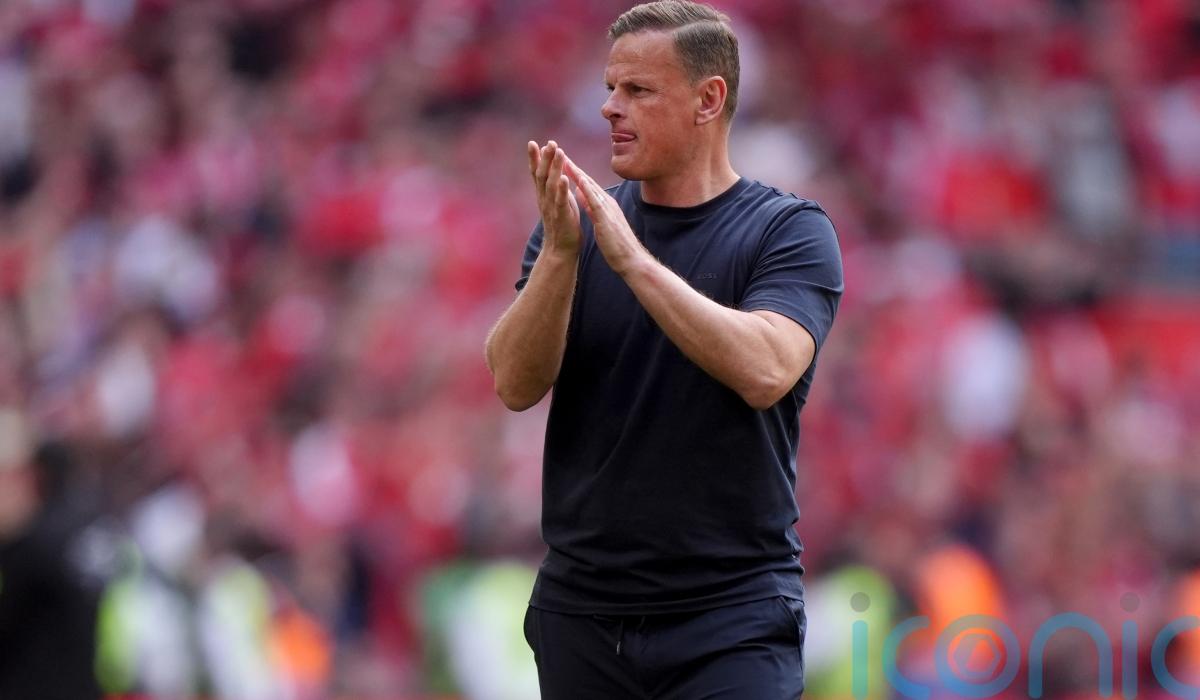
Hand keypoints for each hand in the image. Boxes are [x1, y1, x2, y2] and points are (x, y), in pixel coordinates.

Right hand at [528, 140, 581, 257]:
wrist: (561, 249)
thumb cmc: (562, 224)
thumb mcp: (556, 202)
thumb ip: (554, 188)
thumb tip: (555, 172)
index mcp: (544, 195)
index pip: (537, 174)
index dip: (534, 159)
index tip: (532, 143)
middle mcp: (544, 199)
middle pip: (542, 175)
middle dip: (544, 158)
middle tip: (548, 142)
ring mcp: (551, 207)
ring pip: (551, 184)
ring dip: (554, 167)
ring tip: (558, 151)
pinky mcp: (561, 216)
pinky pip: (560, 200)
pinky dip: (561, 188)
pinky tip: (563, 177)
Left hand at [562, 154, 647, 276]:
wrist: (630, 259)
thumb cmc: (616, 244)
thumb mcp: (600, 221)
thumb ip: (591, 206)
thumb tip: (581, 194)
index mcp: (604, 204)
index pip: (587, 185)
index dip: (574, 173)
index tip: (562, 162)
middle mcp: (606, 202)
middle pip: (587, 181)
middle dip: (573, 167)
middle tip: (559, 153)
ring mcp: (607, 208)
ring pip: (590, 187)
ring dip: (577, 173)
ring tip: (565, 160)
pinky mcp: (606, 217)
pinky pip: (595, 200)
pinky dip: (587, 189)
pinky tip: (579, 179)